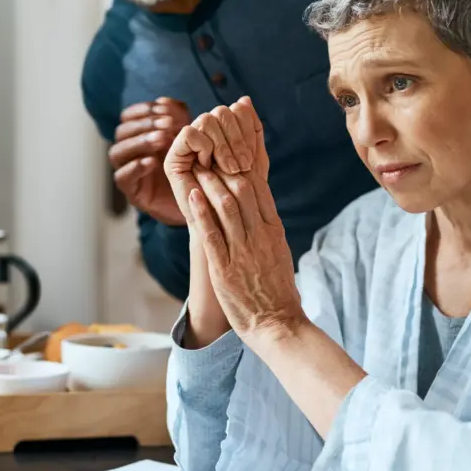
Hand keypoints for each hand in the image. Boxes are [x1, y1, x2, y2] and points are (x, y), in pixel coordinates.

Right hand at [109, 98, 189, 225]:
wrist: (198, 201)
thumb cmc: (192, 166)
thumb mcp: (188, 138)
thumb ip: (179, 117)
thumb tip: (167, 101)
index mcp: (139, 135)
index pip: (129, 116)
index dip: (144, 109)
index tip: (165, 109)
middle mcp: (129, 152)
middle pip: (122, 131)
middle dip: (145, 124)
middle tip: (168, 124)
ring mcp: (128, 171)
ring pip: (117, 152)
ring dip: (139, 142)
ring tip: (163, 140)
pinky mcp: (132, 192)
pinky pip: (122, 177)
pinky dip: (134, 167)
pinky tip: (152, 162)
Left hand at [164, 97, 262, 346]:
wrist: (278, 324)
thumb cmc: (277, 290)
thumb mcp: (278, 251)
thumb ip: (267, 227)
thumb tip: (259, 204)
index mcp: (273, 229)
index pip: (259, 186)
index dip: (245, 164)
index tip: (232, 147)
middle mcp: (260, 235)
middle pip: (244, 189)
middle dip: (226, 165)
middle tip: (211, 148)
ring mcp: (243, 250)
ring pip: (227, 206)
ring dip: (210, 182)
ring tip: (198, 165)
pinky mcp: (226, 268)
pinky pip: (213, 234)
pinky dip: (202, 212)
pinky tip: (192, 195)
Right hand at [164, 99, 260, 220]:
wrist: (225, 227)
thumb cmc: (241, 199)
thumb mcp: (253, 163)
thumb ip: (252, 133)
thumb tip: (244, 100)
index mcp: (224, 133)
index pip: (236, 110)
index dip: (247, 127)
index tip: (252, 155)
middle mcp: (204, 135)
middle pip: (221, 112)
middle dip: (237, 138)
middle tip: (243, 165)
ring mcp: (188, 145)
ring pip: (206, 119)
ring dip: (223, 145)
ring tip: (231, 169)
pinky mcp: (173, 157)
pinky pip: (189, 134)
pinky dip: (204, 147)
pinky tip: (208, 165)